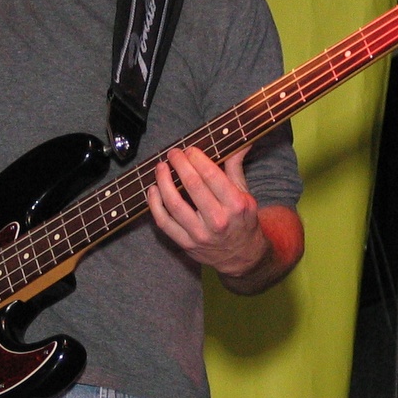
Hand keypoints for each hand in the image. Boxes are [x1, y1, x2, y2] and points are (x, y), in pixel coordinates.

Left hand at [147, 146, 270, 279]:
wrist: (241, 256)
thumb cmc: (241, 219)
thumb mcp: (244, 193)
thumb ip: (236, 167)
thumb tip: (241, 141)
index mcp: (236, 204)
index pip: (211, 175)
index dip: (196, 158)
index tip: (190, 150)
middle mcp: (218, 220)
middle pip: (192, 185)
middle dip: (179, 164)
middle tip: (173, 154)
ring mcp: (200, 234)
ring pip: (174, 203)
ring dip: (163, 181)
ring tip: (160, 167)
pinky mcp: (186, 244)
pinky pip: (164, 222)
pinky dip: (154, 204)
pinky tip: (153, 189)